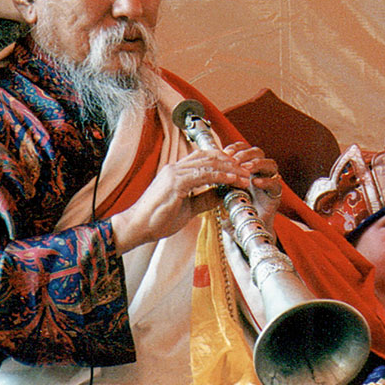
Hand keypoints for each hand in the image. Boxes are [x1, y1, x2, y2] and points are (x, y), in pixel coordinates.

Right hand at [108, 148, 254, 250]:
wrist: (137, 226)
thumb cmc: (157, 219)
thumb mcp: (188, 208)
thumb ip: (204, 199)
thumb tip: (222, 194)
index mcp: (177, 172)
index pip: (204, 159)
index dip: (223, 161)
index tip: (238, 169)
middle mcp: (176, 168)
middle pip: (209, 157)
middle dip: (230, 162)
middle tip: (247, 170)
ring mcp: (174, 173)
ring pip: (209, 163)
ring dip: (230, 169)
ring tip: (244, 175)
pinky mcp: (175, 183)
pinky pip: (203, 175)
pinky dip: (220, 176)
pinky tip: (232, 180)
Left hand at [222, 142, 282, 231]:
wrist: (246, 232)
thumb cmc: (233, 213)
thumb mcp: (221, 195)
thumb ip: (216, 185)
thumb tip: (201, 175)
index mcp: (246, 169)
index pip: (244, 150)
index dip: (236, 148)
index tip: (225, 152)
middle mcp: (259, 173)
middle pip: (258, 152)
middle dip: (246, 153)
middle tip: (235, 160)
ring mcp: (268, 183)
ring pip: (271, 164)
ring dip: (258, 164)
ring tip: (246, 169)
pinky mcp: (275, 195)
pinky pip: (275, 184)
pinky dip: (266, 181)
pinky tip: (254, 183)